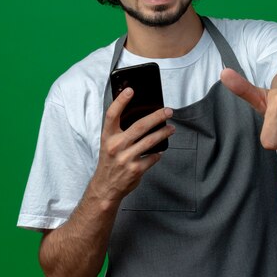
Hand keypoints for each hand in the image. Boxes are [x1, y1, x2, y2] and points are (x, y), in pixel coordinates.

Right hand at [89, 87, 174, 202]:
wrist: (105, 187)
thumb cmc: (109, 162)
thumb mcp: (108, 143)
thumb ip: (119, 130)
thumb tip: (139, 115)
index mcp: (107, 137)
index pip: (112, 115)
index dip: (120, 101)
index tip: (130, 90)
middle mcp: (116, 146)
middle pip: (140, 126)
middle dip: (157, 117)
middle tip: (168, 111)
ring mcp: (126, 158)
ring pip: (150, 141)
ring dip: (163, 133)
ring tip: (171, 128)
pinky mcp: (135, 170)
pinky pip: (152, 157)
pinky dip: (158, 153)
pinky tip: (160, 150)